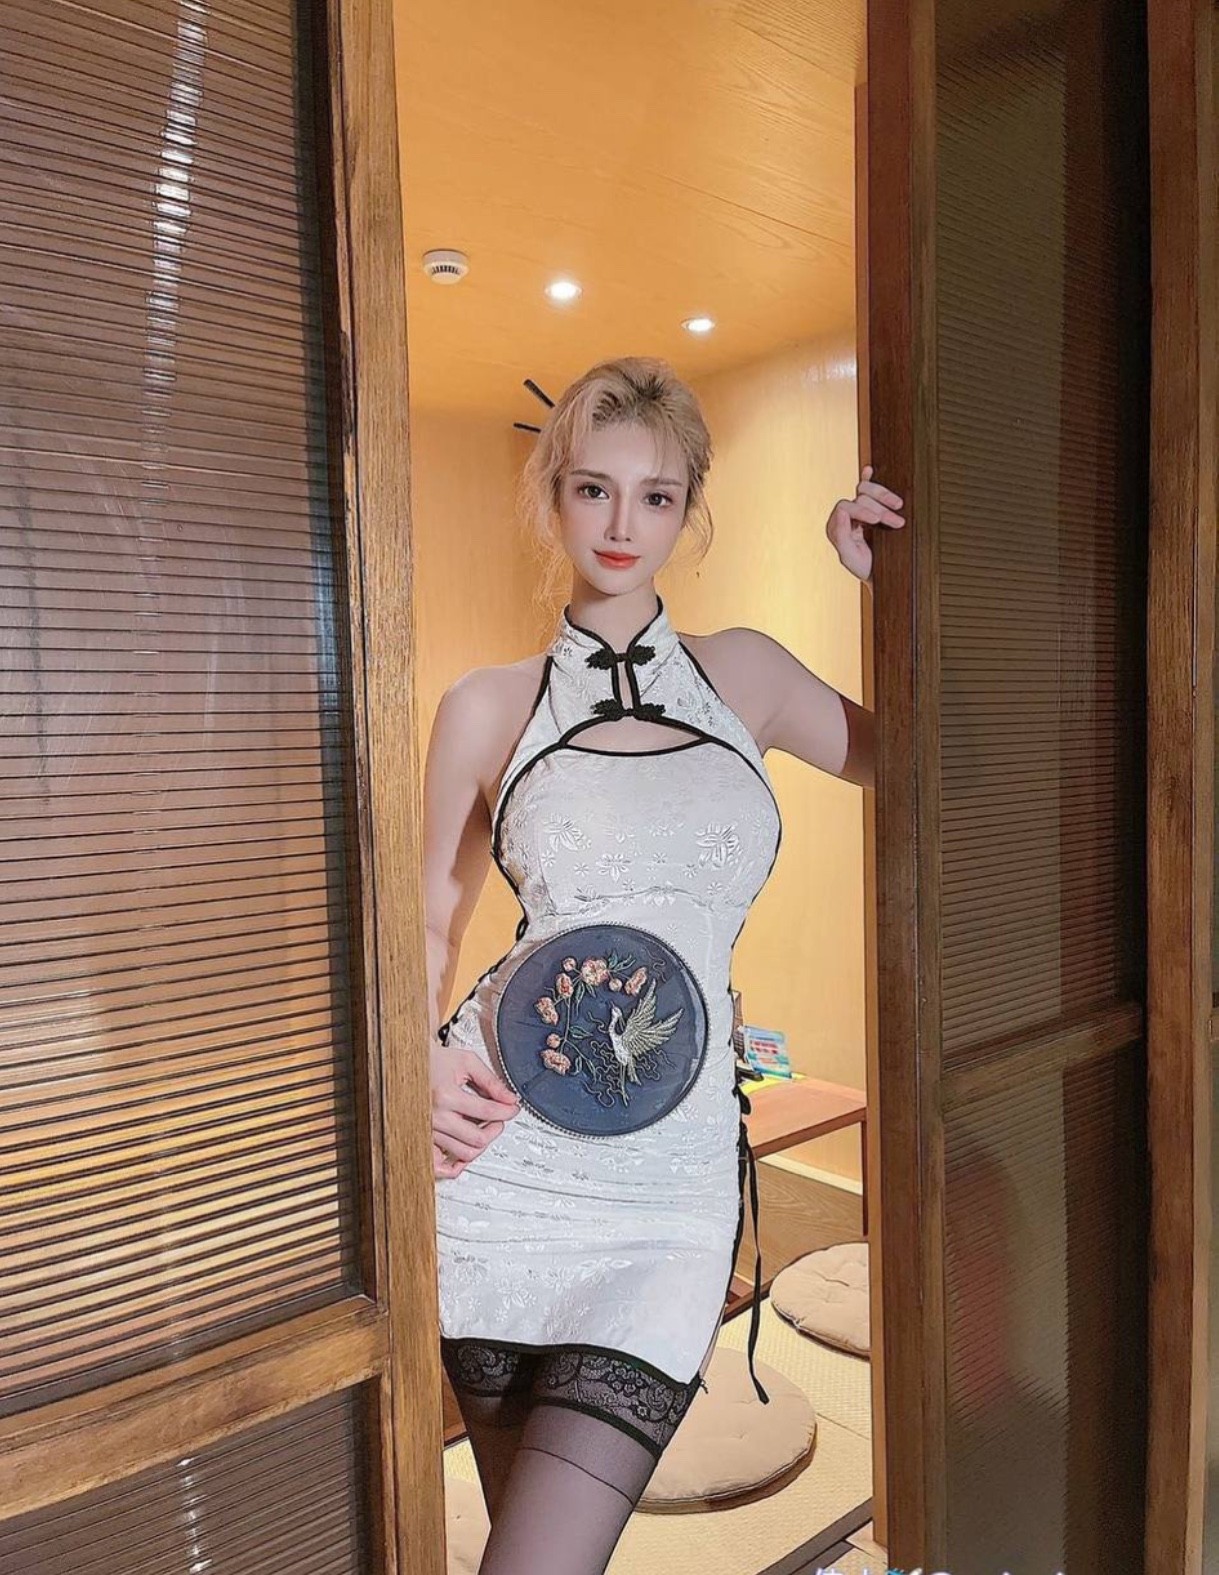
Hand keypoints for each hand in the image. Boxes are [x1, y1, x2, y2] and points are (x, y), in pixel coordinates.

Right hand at [431, 1042, 520, 1177]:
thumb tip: (509, 1098)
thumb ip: (491, 1080)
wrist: (409, 1065)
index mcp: (446, 1096)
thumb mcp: (466, 1062)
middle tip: (500, 1118)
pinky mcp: (424, 1138)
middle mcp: (435, 1117)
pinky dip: (456, 1165)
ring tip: (485, 1128)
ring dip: (482, 1143)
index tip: (512, 1108)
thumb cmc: (433, 1061)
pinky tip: (466, 1152)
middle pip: (477, 1138)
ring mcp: (428, 1131)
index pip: (487, 1111)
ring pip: (464, 1153)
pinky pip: (440, 1165)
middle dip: (496, 1129)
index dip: (507, 1111)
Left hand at [825, 466, 904, 583]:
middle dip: (880, 508)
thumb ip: (840, 536)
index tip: (878, 519)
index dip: (862, 510)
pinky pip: (866, 488)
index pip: (845, 507)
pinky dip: (868, 478)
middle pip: (859, 498)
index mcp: (836, 527)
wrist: (884, 575)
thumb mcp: (849, 558)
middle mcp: (845, 517)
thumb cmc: (865, 569)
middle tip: (897, 521)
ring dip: (884, 496)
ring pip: (866, 491)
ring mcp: (858, 511)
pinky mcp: (871, 508)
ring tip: (899, 506)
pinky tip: (869, 470)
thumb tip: (841, 511)